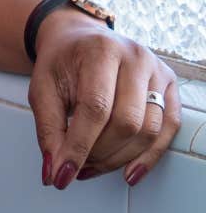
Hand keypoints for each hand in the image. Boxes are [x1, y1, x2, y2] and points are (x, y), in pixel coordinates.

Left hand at [30, 10, 182, 189]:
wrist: (78, 39)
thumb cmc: (60, 63)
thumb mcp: (42, 89)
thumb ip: (48, 129)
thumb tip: (55, 172)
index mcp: (99, 50)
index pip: (95, 108)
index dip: (80, 146)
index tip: (63, 174)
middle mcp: (135, 57)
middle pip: (126, 122)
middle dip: (99, 153)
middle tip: (76, 167)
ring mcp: (157, 70)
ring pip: (149, 130)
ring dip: (120, 158)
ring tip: (92, 167)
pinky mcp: (170, 85)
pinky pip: (168, 128)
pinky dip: (149, 156)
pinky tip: (129, 172)